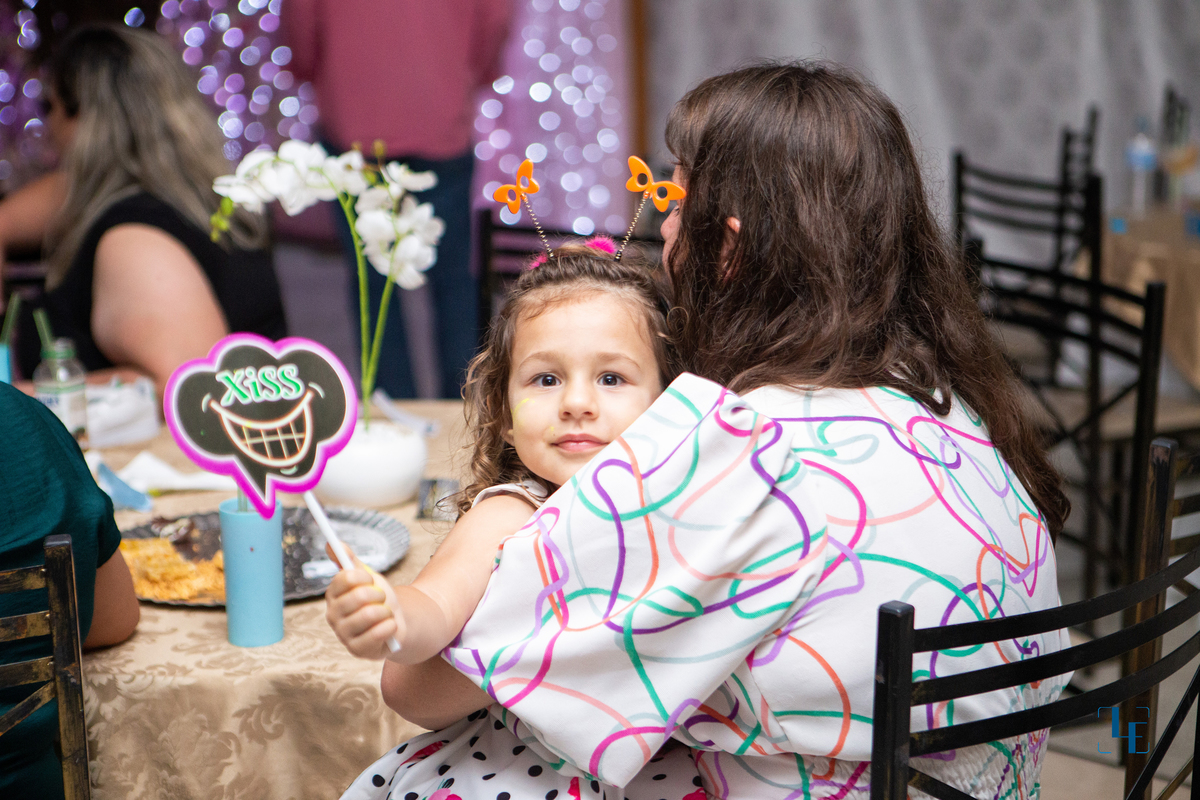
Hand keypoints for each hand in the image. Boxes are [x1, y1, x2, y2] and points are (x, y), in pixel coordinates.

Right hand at [324, 544, 404, 659]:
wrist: (395, 623)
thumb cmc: (377, 599)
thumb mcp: (366, 577)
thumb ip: (349, 560)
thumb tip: (331, 543)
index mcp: (333, 595)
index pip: (343, 579)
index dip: (362, 576)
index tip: (371, 578)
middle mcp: (333, 615)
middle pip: (358, 597)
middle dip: (378, 595)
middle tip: (381, 599)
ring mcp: (343, 634)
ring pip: (369, 615)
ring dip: (386, 611)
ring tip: (385, 614)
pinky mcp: (356, 650)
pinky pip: (377, 633)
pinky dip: (390, 627)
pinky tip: (389, 627)